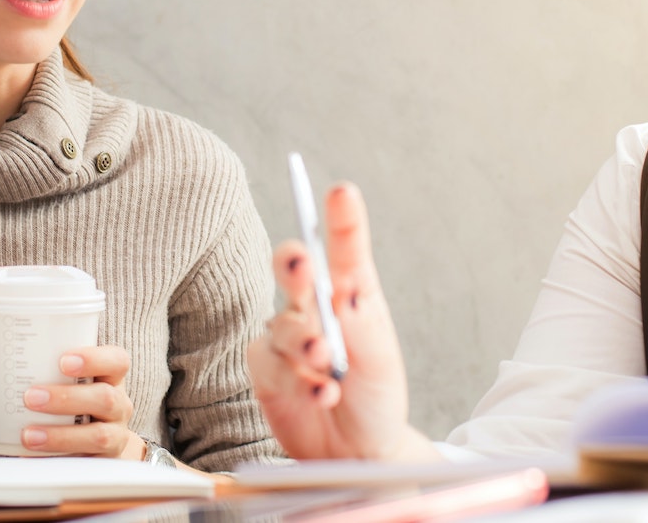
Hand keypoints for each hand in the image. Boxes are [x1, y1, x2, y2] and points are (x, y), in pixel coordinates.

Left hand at [0, 345, 142, 458]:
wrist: (97, 446)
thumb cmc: (69, 407)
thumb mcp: (50, 389)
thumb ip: (9, 388)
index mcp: (108, 378)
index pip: (117, 361)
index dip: (95, 358)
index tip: (63, 360)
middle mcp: (118, 405)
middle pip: (106, 397)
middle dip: (68, 398)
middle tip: (31, 397)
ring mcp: (115, 436)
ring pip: (99, 435)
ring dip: (61, 435)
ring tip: (28, 434)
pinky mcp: (104, 464)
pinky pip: (87, 464)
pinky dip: (58, 460)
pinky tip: (32, 458)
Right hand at [248, 182, 437, 460]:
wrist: (357, 453)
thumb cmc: (375, 399)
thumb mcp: (381, 362)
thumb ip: (362, 327)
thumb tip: (345, 291)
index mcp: (351, 295)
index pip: (345, 251)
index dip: (342, 220)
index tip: (342, 193)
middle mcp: (314, 308)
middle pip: (294, 269)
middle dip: (295, 265)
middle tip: (304, 268)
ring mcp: (286, 337)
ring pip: (282, 325)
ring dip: (304, 344)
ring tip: (327, 366)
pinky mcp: (265, 370)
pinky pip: (271, 365)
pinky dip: (297, 381)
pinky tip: (320, 393)